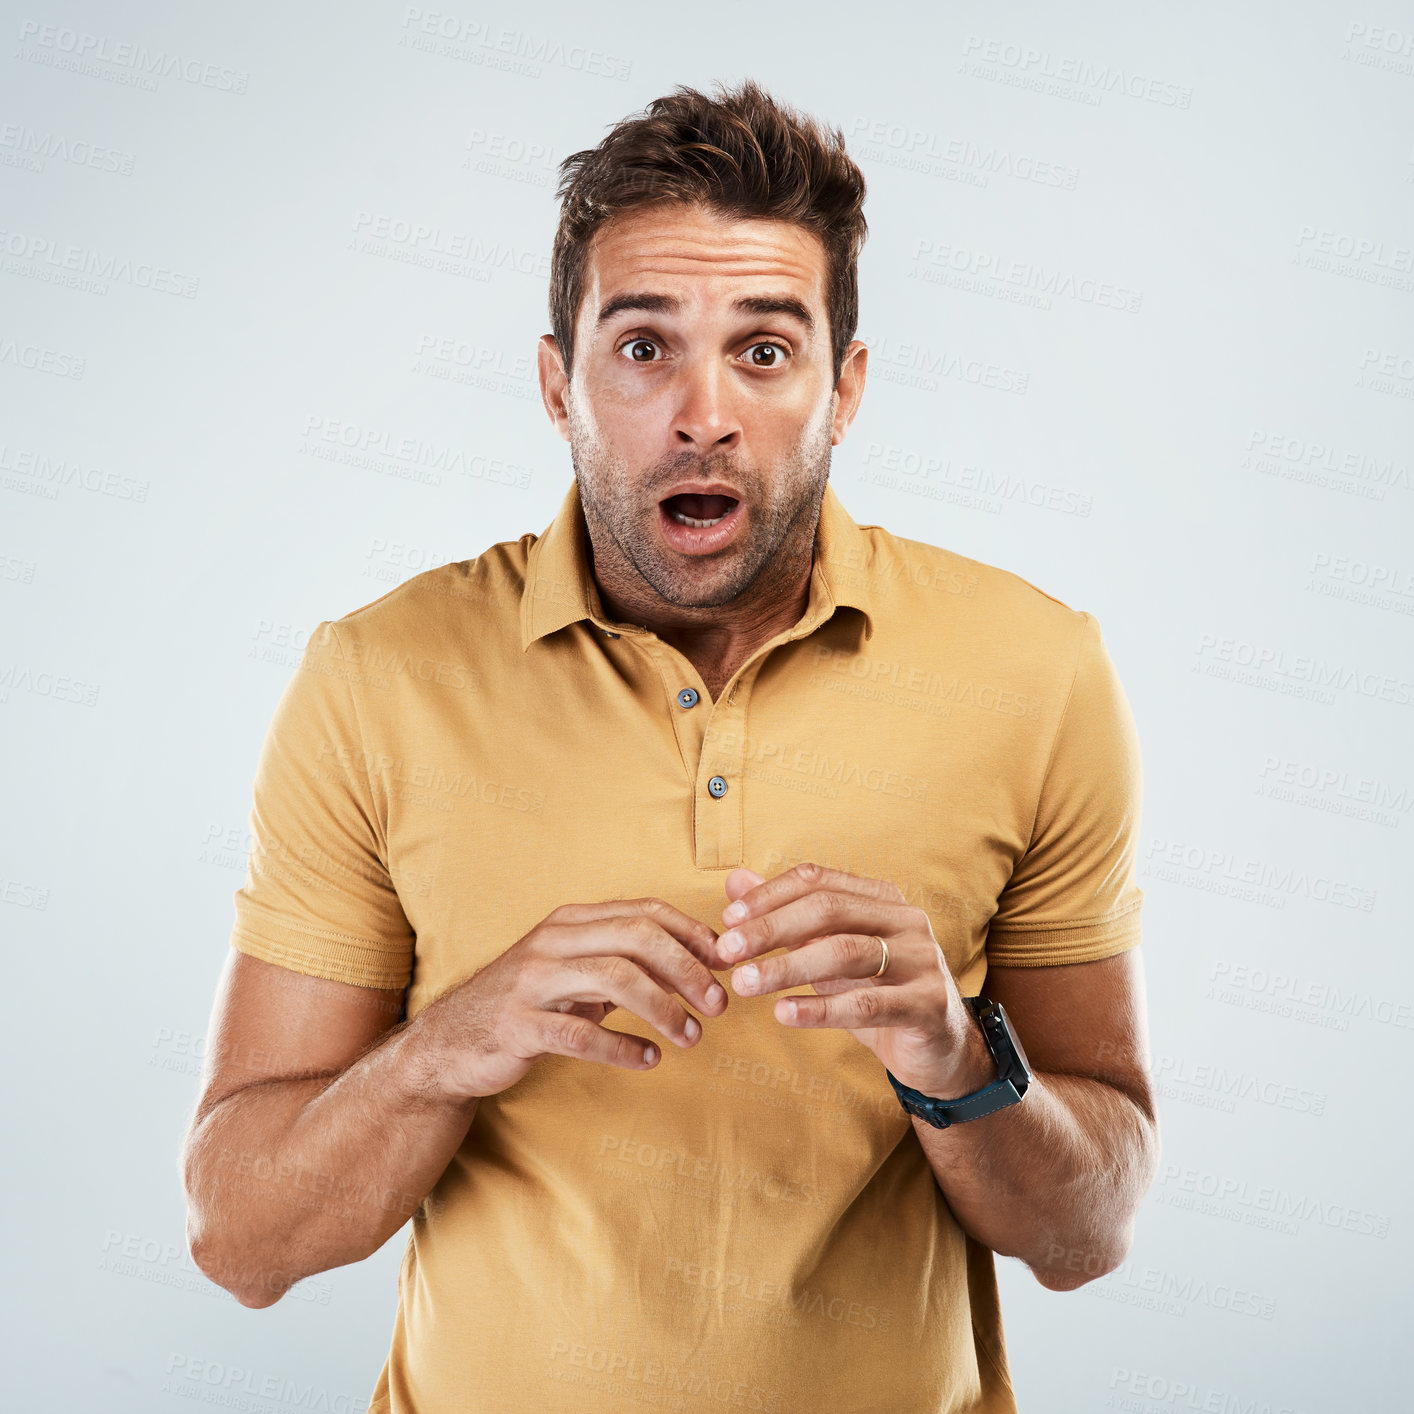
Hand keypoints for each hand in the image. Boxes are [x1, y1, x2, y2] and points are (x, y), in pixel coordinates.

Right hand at [425, 898, 730, 1098]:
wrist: (452, 1042)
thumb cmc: (531, 1004)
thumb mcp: (579, 973)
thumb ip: (630, 963)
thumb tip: (701, 965)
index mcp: (572, 921)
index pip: (645, 911)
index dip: (692, 933)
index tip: (726, 961)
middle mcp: (553, 941)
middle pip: (636, 938)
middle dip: (686, 969)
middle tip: (717, 1003)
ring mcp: (533, 980)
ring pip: (614, 978)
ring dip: (663, 1009)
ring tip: (691, 1037)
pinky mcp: (519, 1023)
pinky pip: (581, 1034)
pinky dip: (623, 1048)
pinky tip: (649, 1060)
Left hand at [717, 863, 994, 1099]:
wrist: (938, 1049)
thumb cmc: (877, 993)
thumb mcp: (828, 953)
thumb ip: (786, 917)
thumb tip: (734, 882)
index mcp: (881, 898)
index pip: (818, 881)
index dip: (770, 896)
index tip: (727, 919)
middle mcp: (906, 920)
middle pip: (829, 910)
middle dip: (772, 928)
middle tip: (727, 950)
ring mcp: (922, 960)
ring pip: (846, 953)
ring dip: (787, 967)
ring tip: (744, 983)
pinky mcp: (927, 1004)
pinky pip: (867, 1003)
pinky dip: (821, 1008)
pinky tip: (783, 1013)